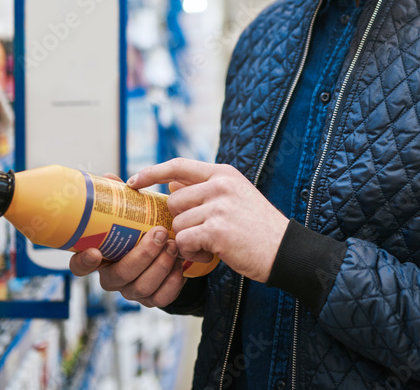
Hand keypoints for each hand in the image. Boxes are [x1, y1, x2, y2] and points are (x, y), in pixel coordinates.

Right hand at [68, 173, 185, 307]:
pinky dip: (172, 281)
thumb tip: (110, 177)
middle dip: (141, 255)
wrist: (167, 248)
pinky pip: (161, 298)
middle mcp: (113, 276)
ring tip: (173, 244)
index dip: (83, 263)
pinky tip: (179, 263)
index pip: (79, 266)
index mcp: (100, 256)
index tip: (94, 252)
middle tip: (159, 233)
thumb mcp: (130, 212)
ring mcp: (131, 290)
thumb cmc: (142, 227)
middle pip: (119, 276)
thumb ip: (120, 198)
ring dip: (160, 265)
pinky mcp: (152, 298)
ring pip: (141, 287)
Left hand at [129, 158, 288, 282]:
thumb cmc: (258, 227)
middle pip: (173, 202)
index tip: (134, 181)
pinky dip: (194, 253)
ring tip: (213, 245)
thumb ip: (205, 189)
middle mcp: (220, 185)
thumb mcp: (235, 196)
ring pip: (178, 224)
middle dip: (182, 222)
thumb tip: (173, 186)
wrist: (285, 250)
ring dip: (190, 240)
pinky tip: (214, 253)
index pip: (178, 165)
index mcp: (223, 173)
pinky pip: (184, 242)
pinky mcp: (217, 230)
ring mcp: (218, 206)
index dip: (152, 173)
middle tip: (203, 234)